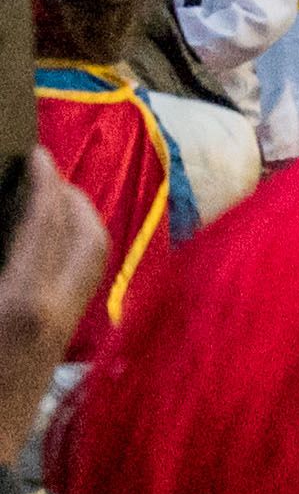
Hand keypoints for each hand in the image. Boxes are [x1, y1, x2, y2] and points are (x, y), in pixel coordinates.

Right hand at [0, 150, 111, 410]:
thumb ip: (3, 256)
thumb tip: (9, 227)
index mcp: (18, 300)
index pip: (44, 221)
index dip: (41, 179)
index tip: (33, 153)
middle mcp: (54, 308)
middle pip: (83, 230)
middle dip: (65, 194)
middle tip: (40, 172)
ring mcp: (66, 325)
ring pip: (94, 252)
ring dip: (78, 217)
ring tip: (49, 200)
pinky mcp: (64, 340)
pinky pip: (86, 276)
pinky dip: (76, 246)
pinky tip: (52, 244)